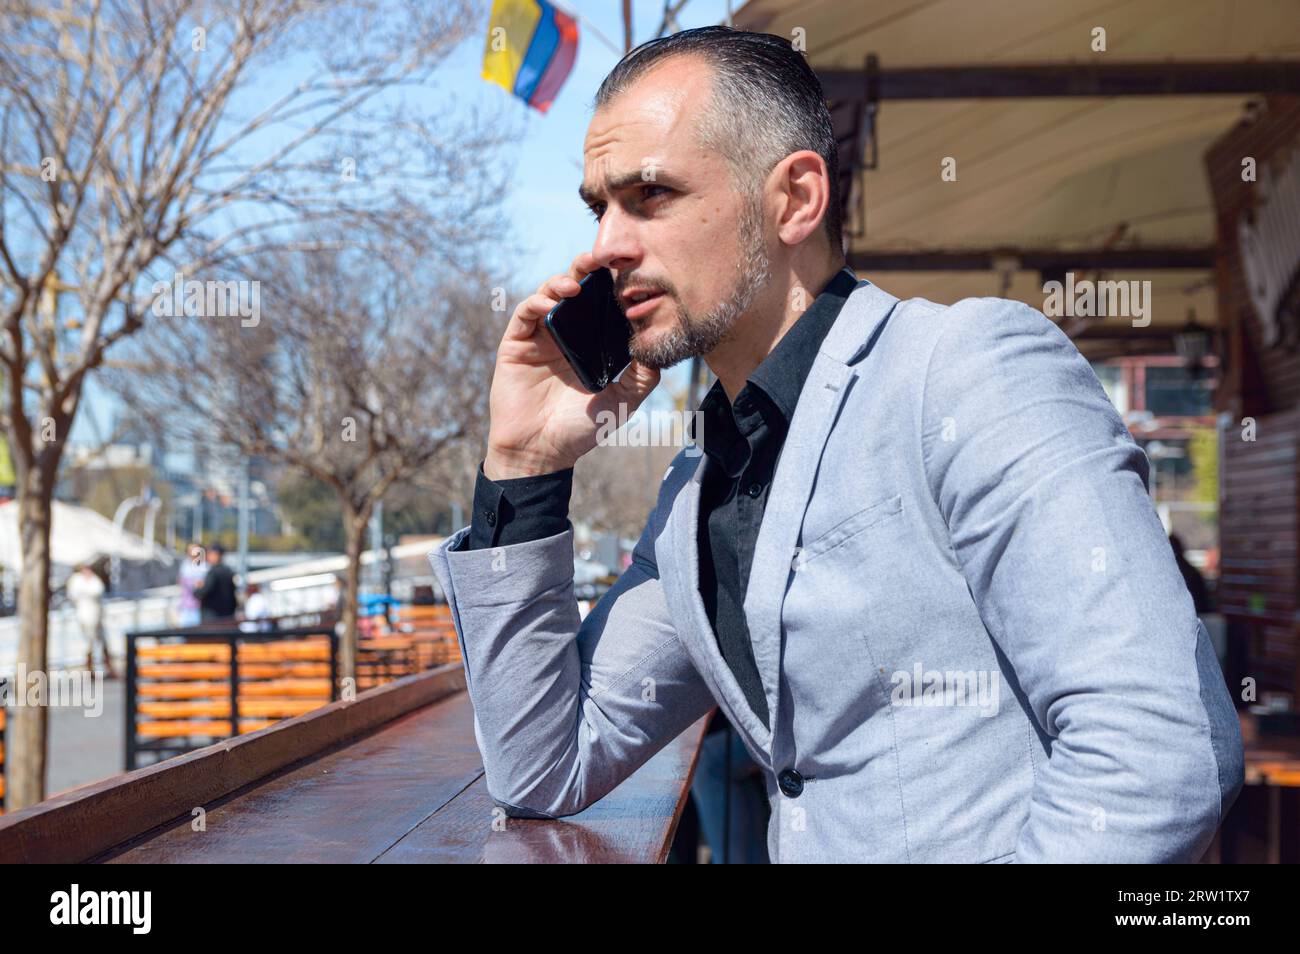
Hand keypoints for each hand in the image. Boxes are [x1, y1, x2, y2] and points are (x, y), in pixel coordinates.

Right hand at [484, 251, 659, 479]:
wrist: (541, 452)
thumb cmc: (580, 429)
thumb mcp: (623, 401)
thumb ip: (644, 375)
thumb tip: (661, 344)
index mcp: (591, 343)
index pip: (603, 305)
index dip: (614, 285)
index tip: (632, 268)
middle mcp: (567, 334)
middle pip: (578, 290)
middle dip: (589, 269)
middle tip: (603, 256)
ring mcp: (540, 337)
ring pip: (550, 294)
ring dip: (564, 281)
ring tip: (578, 281)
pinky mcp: (516, 343)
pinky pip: (525, 313)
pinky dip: (537, 302)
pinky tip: (552, 302)